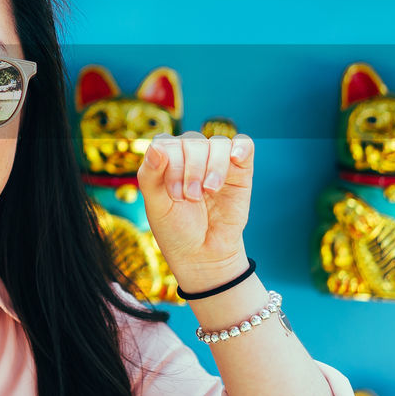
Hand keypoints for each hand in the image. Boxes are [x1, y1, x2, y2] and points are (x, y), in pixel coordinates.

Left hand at [136, 131, 254, 292]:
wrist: (203, 253)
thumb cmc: (175, 228)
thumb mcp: (156, 205)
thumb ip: (150, 175)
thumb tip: (156, 146)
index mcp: (166, 159)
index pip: (167, 142)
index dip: (171, 164)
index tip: (174, 194)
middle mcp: (190, 155)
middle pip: (193, 141)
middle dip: (191, 170)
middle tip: (191, 197)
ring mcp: (215, 161)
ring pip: (218, 143)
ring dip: (213, 166)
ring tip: (209, 191)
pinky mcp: (240, 171)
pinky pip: (244, 145)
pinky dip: (241, 147)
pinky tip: (235, 157)